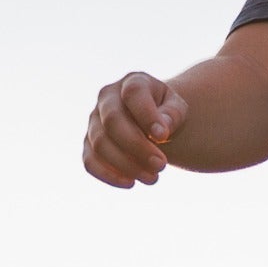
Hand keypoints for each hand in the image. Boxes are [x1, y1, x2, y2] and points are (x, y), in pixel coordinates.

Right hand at [83, 72, 190, 187]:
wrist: (151, 123)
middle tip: (161, 165)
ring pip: (100, 144)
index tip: (163, 136)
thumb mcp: (177, 109)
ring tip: (153, 178)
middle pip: (112, 122)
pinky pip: (90, 161)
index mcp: (132, 83)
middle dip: (137, 147)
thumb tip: (161, 131)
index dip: (146, 116)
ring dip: (127, 165)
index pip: (133, 94)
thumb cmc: (165, 114)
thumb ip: (173, 115)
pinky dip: (108, 175)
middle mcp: (107, 98)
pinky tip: (131, 183)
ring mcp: (95, 121)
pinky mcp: (90, 145)